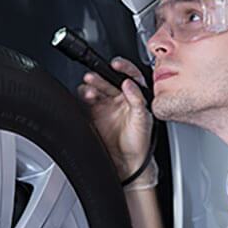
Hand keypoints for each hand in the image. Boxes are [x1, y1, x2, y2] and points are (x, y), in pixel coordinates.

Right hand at [77, 57, 152, 177]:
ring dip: (91, 86)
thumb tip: (129, 83)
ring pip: (97, 89)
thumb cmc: (139, 143)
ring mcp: (106, 106)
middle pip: (109, 81)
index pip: (130, 76)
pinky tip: (85, 96)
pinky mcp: (94, 114)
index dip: (123, 68)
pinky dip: (84, 96)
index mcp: (135, 96)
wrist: (127, 163)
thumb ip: (137, 99)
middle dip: (101, 77)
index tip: (116, 64)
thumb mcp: (144, 119)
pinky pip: (86, 101)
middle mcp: (121, 99)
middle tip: (93, 76)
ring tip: (89, 89)